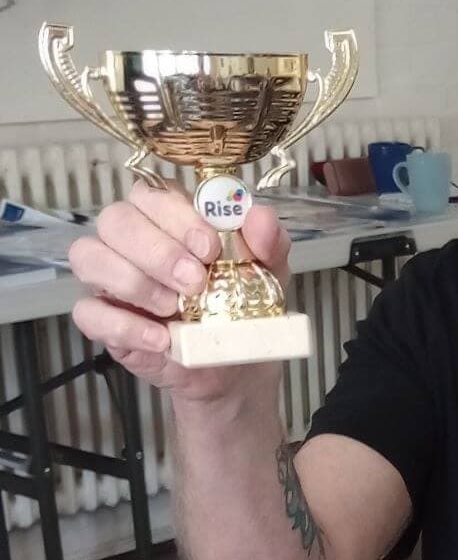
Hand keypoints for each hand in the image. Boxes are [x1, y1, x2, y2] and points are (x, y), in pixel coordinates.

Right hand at [69, 180, 290, 402]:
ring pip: (89, 257)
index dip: (177, 216)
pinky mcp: (103, 319)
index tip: (210, 248)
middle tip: (195, 282)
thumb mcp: (268, 270)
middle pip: (115, 220)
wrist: (237, 364)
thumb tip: (260, 217)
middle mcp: (131, 240)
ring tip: (173, 307)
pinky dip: (124, 326)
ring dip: (134, 282)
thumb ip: (268, 240)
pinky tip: (160, 339)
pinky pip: (88, 312)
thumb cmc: (243, 305)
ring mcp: (110, 278)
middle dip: (157, 250)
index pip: (152, 194)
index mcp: (167, 217)